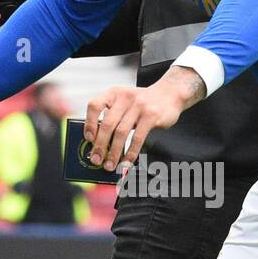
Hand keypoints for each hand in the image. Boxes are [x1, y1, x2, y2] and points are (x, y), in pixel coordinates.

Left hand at [83, 67, 205, 172]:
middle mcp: (124, 97)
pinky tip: (126, 162)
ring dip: (114, 152)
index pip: (95, 105)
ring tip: (109, 165)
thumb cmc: (140, 104)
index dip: (89, 123)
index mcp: (113, 93)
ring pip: (121, 133)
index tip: (88, 139)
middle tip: (95, 160)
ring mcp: (138, 106)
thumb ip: (112, 116)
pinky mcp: (151, 116)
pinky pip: (137, 137)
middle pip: (107, 124)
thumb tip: (98, 144)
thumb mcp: (124, 102)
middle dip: (100, 145)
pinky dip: (130, 152)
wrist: (169, 93)